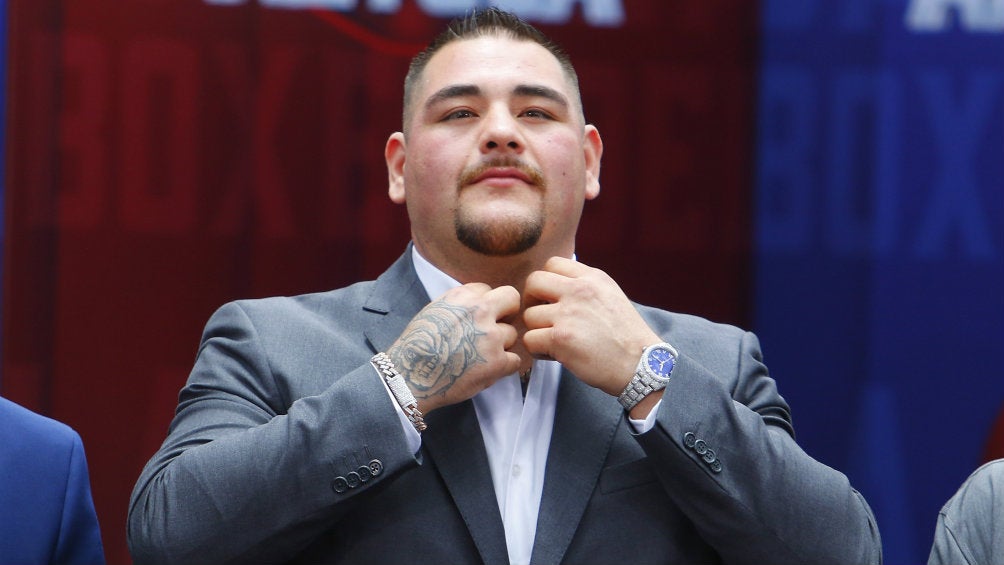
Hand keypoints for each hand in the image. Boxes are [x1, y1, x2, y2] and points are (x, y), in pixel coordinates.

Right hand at [387, 283, 520, 413]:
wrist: (409, 377)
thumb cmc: (416, 347)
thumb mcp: (434, 311)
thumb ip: (459, 304)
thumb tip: (478, 303)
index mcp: (462, 297)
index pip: (487, 289)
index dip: (484, 305)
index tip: (477, 318)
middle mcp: (479, 312)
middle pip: (512, 299)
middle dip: (507, 313)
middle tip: (496, 328)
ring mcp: (491, 337)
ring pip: (512, 335)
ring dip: (500, 346)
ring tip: (479, 357)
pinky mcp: (497, 362)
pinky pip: (515, 360)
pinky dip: (504, 367)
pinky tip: (486, 371)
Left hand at [523, 257, 660, 395]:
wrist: (641, 364)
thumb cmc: (626, 336)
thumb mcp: (611, 295)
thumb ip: (585, 287)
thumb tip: (555, 287)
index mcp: (592, 278)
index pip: (552, 264)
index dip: (546, 283)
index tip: (551, 300)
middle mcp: (579, 290)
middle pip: (533, 282)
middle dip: (531, 301)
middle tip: (542, 318)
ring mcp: (568, 313)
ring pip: (528, 315)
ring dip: (536, 330)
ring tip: (553, 342)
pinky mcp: (560, 338)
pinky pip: (529, 339)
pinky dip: (537, 350)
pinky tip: (554, 355)